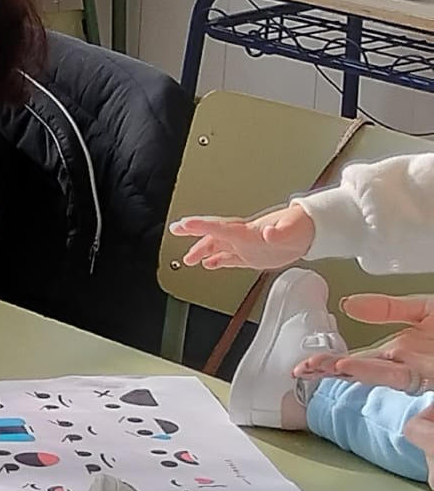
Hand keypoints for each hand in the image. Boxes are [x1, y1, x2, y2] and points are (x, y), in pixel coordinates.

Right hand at [171, 203, 314, 270]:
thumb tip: (268, 233)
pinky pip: (230, 258)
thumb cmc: (302, 226)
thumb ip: (278, 232)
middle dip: (194, 236)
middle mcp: (243, 237)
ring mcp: (246, 246)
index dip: (200, 226)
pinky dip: (217, 261)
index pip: (219, 227)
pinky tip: (210, 265)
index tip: (182, 225)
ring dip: (202, 251)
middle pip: (213, 237)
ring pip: (218, 247)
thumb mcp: (291, 228)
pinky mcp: (252, 256)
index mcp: (248, 230)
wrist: (313, 232)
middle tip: (176, 233)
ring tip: (188, 258)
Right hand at [295, 293, 433, 400]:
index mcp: (400, 352)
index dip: (328, 361)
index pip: (356, 359)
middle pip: (357, 370)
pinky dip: (370, 371)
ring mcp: (417, 373)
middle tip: (301, 370)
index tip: (305, 364)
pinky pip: (396, 375)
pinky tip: (350, 366)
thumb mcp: (422, 308)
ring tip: (324, 366)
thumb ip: (387, 308)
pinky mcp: (428, 376)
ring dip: (347, 370)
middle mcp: (404, 367)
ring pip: (374, 375)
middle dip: (328, 370)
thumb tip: (348, 304)